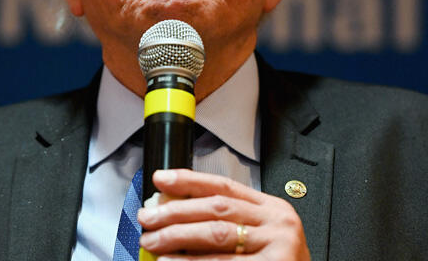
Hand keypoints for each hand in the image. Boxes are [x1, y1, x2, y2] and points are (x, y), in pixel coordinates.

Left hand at [137, 169, 310, 259]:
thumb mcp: (259, 238)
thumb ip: (227, 224)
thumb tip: (174, 213)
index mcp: (272, 209)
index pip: (225, 186)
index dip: (189, 180)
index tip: (161, 179)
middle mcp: (278, 223)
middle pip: (217, 208)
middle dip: (176, 212)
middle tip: (149, 217)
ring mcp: (278, 247)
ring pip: (217, 235)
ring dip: (178, 238)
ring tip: (153, 241)